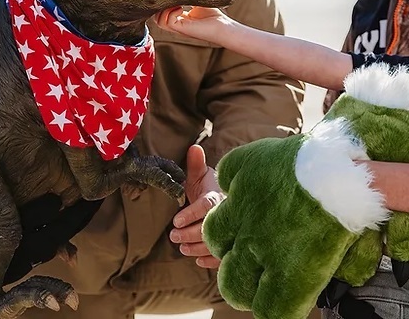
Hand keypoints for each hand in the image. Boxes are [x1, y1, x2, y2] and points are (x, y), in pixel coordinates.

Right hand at [154, 6, 230, 43]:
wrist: (224, 26)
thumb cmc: (215, 15)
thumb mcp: (198, 0)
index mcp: (180, 17)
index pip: (162, 11)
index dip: (162, 2)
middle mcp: (177, 23)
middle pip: (157, 17)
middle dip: (160, 5)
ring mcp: (179, 27)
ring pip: (158, 21)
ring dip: (164, 9)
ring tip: (175, 2)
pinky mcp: (182, 29)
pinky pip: (167, 22)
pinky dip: (171, 13)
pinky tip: (181, 8)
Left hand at [169, 144, 223, 267]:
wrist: (232, 198)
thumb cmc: (211, 187)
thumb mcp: (202, 175)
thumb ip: (196, 164)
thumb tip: (193, 147)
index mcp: (218, 196)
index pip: (206, 206)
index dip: (191, 214)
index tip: (175, 221)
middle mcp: (228, 214)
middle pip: (209, 228)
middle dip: (189, 234)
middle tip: (173, 236)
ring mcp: (233, 230)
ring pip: (216, 244)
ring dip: (197, 248)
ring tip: (182, 248)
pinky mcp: (234, 243)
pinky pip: (224, 256)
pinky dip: (211, 260)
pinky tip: (198, 261)